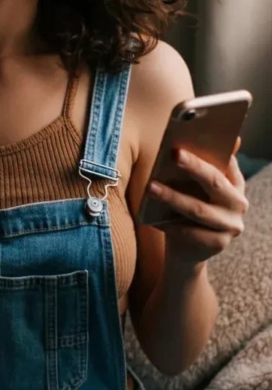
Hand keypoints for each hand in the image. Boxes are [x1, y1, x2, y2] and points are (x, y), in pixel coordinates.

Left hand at [147, 138, 248, 264]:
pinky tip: (155, 218)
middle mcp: (238, 203)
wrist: (187, 251)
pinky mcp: (219, 243)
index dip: (214, 150)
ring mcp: (231, 225)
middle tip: (173, 154)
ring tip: (152, 187)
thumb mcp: (193, 189)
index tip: (198, 138)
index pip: (228, 162)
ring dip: (173, 197)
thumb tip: (184, 140)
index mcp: (235, 184)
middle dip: (194, 167)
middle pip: (215, 182)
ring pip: (199, 209)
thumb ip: (194, 168)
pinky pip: (192, 232)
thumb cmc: (189, 212)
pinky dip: (172, 225)